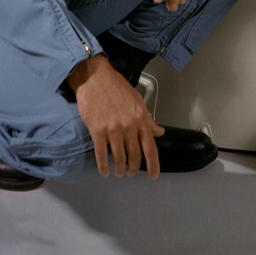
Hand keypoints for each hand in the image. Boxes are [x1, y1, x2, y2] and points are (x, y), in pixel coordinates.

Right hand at [69, 54, 165, 177]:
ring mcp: (113, 129)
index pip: (150, 147)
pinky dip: (104, 166)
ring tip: (119, 173)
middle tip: (130, 173)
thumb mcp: (137, 100)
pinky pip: (102, 154)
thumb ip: (148, 119)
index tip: (154, 176)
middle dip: (133, 168)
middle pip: (134, 155)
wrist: (96, 78)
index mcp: (141, 118)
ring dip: (120, 169)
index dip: (153, 165)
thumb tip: (159, 132)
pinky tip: (105, 171)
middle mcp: (129, 126)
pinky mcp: (97, 130)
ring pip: (119, 157)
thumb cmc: (116, 87)